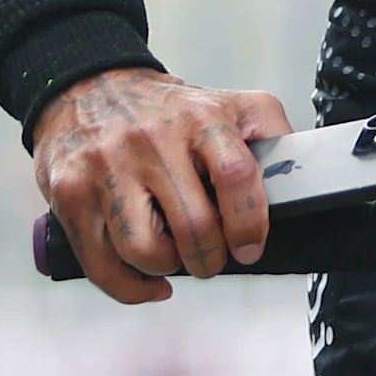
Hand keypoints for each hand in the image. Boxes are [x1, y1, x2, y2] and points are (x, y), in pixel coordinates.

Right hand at [27, 68, 294, 304]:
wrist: (86, 85)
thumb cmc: (166, 110)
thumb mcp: (227, 103)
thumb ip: (270, 134)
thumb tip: (304, 179)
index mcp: (200, 118)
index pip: (235, 175)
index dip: (249, 223)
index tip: (251, 248)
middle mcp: (151, 141)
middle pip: (193, 226)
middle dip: (211, 259)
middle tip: (214, 259)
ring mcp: (106, 168)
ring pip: (145, 251)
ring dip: (169, 270)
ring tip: (176, 258)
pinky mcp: (70, 194)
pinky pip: (103, 266)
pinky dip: (132, 289)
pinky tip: (152, 283)